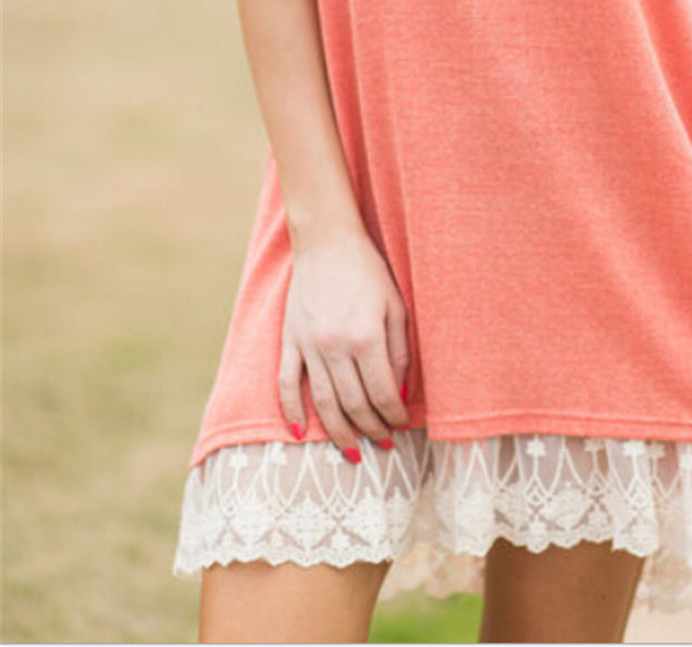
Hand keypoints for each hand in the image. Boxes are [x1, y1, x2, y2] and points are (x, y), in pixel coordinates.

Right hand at [278, 228, 410, 459]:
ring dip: (338, 432)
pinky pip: (286, 383)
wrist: (327, 242)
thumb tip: (402, 392)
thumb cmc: (368, 271)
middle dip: (371, 430)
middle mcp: (335, 346)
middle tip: (384, 444)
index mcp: (366, 336)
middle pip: (353, 404)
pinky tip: (298, 433)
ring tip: (352, 452)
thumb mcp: (396, 306)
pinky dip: (291, 411)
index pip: (382, 393)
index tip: (401, 426)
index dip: (393, 415)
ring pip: (322, 402)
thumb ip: (400, 351)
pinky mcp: (289, 339)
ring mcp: (308, 344)